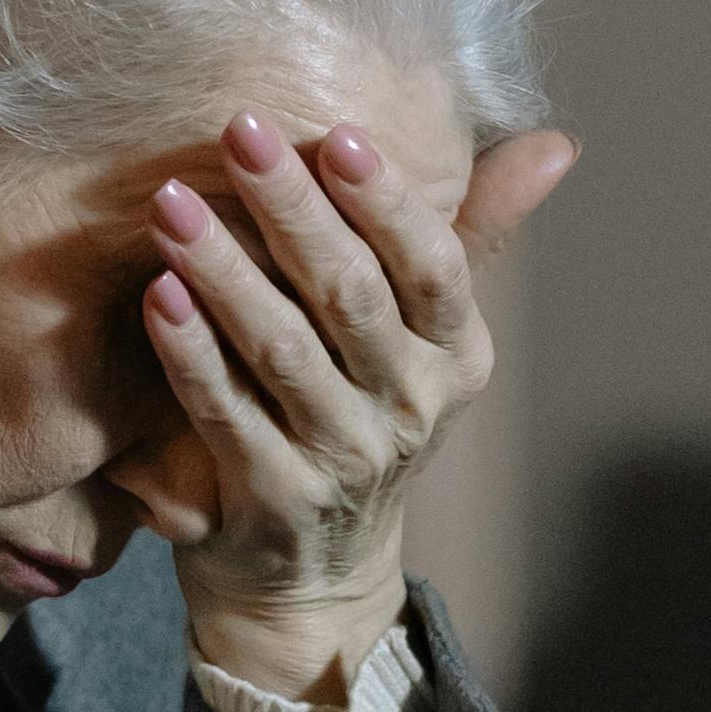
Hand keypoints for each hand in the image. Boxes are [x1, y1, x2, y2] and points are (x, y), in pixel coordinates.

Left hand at [119, 110, 577, 702]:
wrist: (316, 579)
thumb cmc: (364, 420)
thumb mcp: (429, 340)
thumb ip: (474, 235)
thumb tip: (553, 146)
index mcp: (456, 358)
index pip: (435, 268)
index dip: (390, 202)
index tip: (339, 135)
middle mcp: (410, 409)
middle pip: (353, 297)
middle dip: (293, 208)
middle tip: (238, 132)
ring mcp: (343, 460)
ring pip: (284, 351)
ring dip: (226, 270)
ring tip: (171, 202)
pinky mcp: (272, 500)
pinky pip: (227, 414)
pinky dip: (192, 354)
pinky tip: (157, 296)